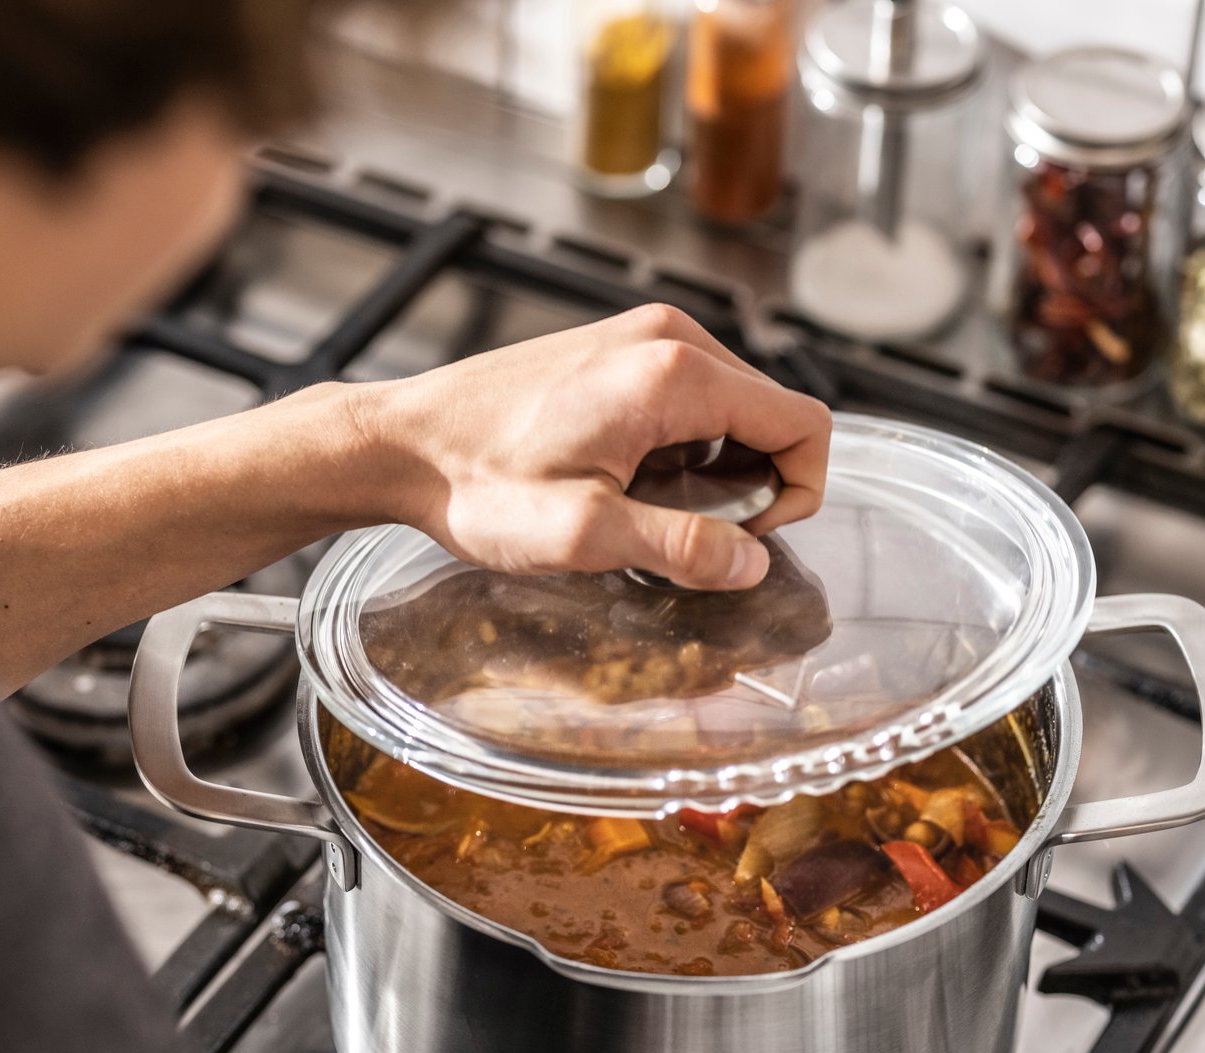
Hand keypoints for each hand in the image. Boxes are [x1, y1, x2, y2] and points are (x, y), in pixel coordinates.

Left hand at [360, 304, 831, 589]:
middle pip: (774, 413)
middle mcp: (668, 337)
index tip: (742, 537)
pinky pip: (693, 396)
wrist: (402, 443)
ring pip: (735, 407)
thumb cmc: (478, 483)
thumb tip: (753, 564)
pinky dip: (686, 444)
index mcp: (673, 375)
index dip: (797, 493)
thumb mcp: (582, 534)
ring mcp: (642, 336)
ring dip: (719, 465)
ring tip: (648, 504)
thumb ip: (678, 546)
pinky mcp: (618, 348)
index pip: (803, 425)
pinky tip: (629, 476)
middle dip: (756, 482)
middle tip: (685, 528)